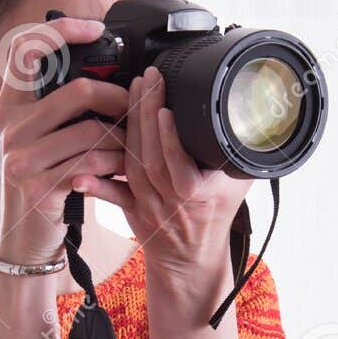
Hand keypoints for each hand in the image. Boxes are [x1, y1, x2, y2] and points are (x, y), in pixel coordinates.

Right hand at [0, 18, 130, 264]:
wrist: (22, 240)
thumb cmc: (41, 180)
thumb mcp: (38, 137)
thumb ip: (57, 105)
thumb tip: (105, 70)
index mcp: (8, 104)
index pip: (26, 48)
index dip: (62, 29)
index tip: (95, 28)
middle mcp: (8, 126)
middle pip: (78, 91)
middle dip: (117, 98)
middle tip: (134, 107)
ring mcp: (20, 158)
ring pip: (92, 130)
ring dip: (123, 139)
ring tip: (132, 146)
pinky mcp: (39, 187)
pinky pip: (92, 163)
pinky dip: (116, 165)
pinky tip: (123, 168)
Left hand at [72, 65, 252, 280]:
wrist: (192, 259)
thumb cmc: (215, 215)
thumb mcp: (238, 185)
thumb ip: (240, 153)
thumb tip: (253, 115)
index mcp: (199, 195)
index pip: (180, 164)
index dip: (169, 138)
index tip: (164, 109)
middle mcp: (171, 201)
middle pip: (151, 156)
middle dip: (144, 114)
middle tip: (146, 79)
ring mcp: (149, 206)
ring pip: (132, 165)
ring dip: (127, 127)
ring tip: (130, 91)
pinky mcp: (131, 209)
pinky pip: (112, 193)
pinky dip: (97, 181)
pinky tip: (84, 165)